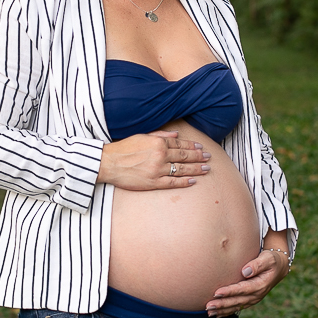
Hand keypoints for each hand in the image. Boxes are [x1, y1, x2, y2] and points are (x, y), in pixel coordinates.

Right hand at [97, 130, 211, 190]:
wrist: (109, 163)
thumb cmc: (124, 148)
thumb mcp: (142, 136)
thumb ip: (161, 135)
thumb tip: (176, 134)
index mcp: (158, 143)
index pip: (180, 144)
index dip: (192, 146)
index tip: (201, 147)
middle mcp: (160, 156)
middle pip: (184, 156)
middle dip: (198, 157)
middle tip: (209, 158)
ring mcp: (157, 170)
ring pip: (181, 169)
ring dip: (196, 169)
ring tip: (206, 169)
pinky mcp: (153, 182)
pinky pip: (172, 182)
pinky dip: (184, 182)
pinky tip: (193, 181)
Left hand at [205, 249, 289, 317]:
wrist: (278, 267)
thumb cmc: (271, 260)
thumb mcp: (268, 259)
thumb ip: (257, 264)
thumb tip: (245, 271)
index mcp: (260, 285)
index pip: (242, 289)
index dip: (229, 292)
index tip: (217, 293)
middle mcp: (256, 295)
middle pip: (237, 301)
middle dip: (222, 304)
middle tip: (208, 306)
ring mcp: (253, 299)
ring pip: (236, 307)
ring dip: (222, 310)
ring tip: (209, 312)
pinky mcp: (250, 300)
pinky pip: (237, 308)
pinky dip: (227, 312)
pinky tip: (217, 315)